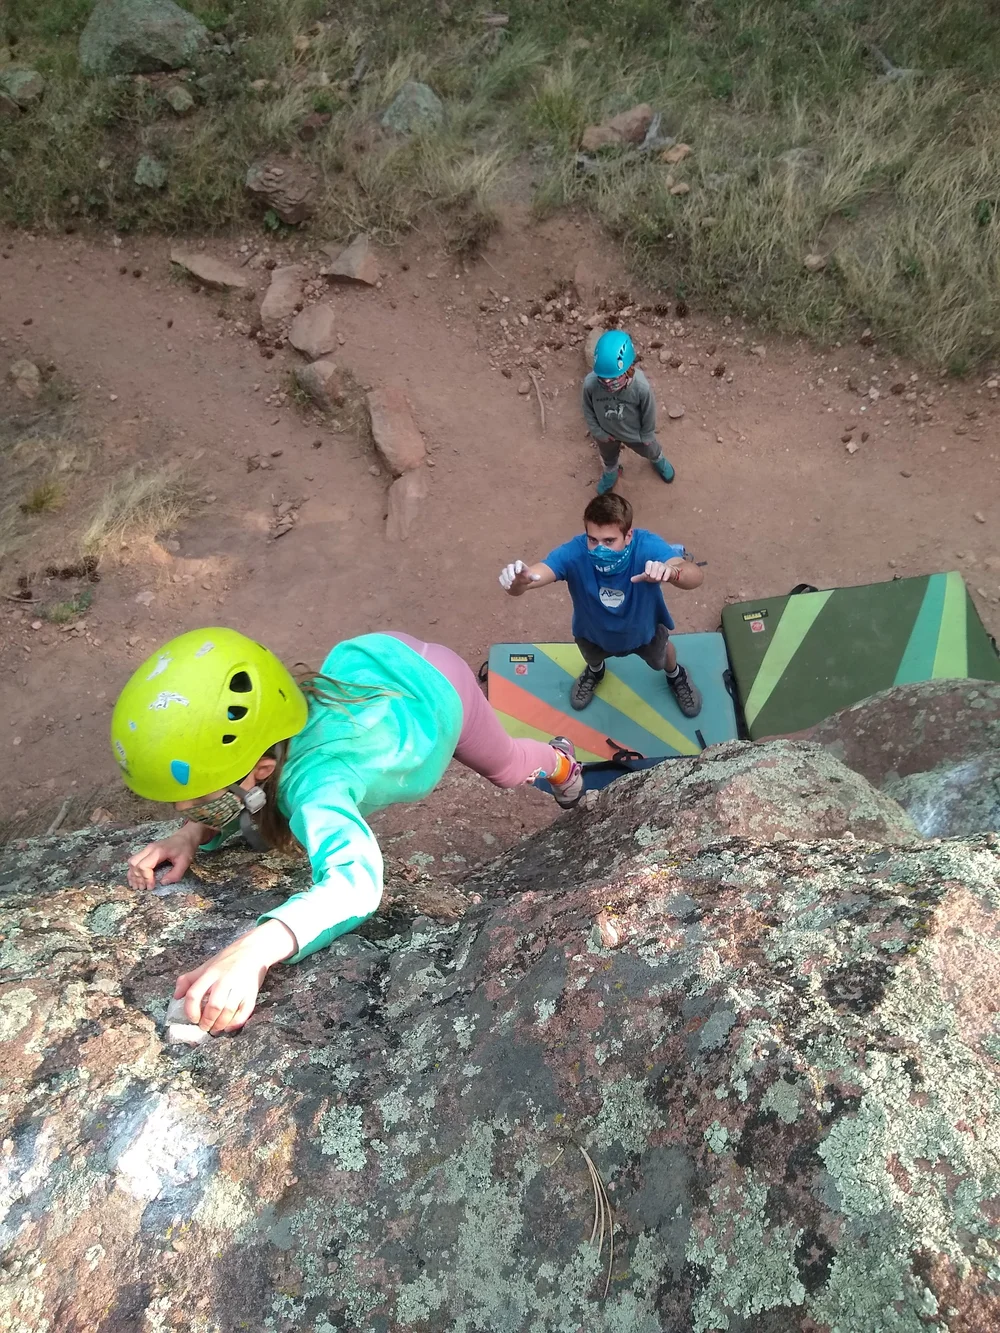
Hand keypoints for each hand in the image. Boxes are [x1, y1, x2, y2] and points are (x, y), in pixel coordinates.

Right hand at [127, 824, 201, 889]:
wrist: (185, 838)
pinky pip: (134, 861)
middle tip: (144, 888)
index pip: (144, 865)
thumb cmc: (185, 849)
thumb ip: (175, 874)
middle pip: (135, 864)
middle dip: (138, 878)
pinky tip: (135, 880)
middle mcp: (149, 849)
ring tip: (138, 886)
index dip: (146, 878)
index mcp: (158, 851)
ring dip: (133, 875)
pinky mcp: (145, 852)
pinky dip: (133, 871)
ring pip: (132, 862)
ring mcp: (146, 849)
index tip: (151, 886)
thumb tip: (163, 882)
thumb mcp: (185, 862)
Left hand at [174, 920, 295, 1034]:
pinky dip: (236, 1023)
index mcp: (210, 973)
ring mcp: (239, 987)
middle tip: (204, 1027)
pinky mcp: (252, 992)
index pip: (194, 994)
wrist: (253, 949)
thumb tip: (176, 996)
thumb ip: (189, 980)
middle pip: (213, 1006)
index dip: (190, 1010)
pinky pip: (244, 1012)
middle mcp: (224, 980)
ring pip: (228, 1011)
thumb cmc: (227, 960)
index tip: (192, 1018)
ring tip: (215, 1029)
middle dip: (206, 1021)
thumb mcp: (205, 966)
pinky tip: (229, 1027)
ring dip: (220, 1024)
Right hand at [499, 560, 538, 592]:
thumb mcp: (530, 578)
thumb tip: (539, 578)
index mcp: (519, 565)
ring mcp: (506, 572)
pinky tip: (507, 587)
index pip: (518, 562)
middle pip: (509, 567)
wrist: (520, 584)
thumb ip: (534, 577)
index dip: (518, 566)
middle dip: (510, 573)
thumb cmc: (526, 579)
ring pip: (504, 572)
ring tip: (510, 584)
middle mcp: (512, 567)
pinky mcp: (502, 577)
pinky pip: (501, 578)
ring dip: (506, 578)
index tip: (518, 572)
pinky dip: (503, 582)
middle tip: (513, 579)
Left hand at [631, 561, 677, 584]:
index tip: (647, 573)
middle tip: (653, 577)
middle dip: (654, 571)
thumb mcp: (647, 577)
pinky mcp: (669, 569)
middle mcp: (657, 564)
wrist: (665, 576)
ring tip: (658, 579)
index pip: (649, 563)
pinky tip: (664, 579)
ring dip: (659, 573)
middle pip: (655, 565)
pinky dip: (666, 575)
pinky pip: (668, 571)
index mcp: (651, 564)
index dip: (648, 568)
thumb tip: (631, 580)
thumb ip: (640, 577)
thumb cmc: (655, 575)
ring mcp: (663, 566)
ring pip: (662, 567)